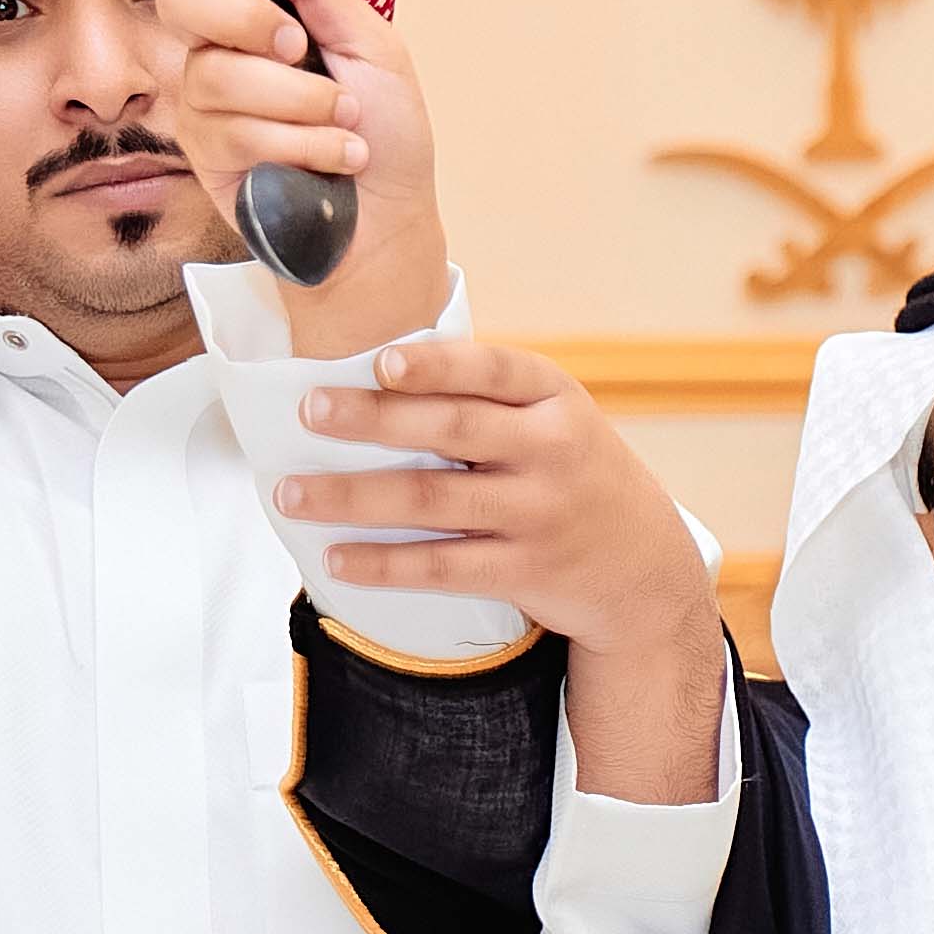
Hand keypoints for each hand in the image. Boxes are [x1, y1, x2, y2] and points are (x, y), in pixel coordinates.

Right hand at [143, 0, 447, 360]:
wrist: (388, 223)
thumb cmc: (387, 135)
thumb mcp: (371, 47)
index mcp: (263, 10)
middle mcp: (221, 46)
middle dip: (250, 19)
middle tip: (302, 49)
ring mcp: (206, 100)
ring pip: (220, 74)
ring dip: (302, 104)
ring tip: (344, 126)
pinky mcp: (205, 153)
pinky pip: (234, 128)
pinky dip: (301, 143)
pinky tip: (330, 159)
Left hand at [283, 337, 709, 640]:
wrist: (643, 567)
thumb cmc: (572, 474)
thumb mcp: (555, 420)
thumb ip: (487, 397)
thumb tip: (366, 374)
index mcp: (556, 398)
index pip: (492, 369)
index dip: (434, 365)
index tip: (377, 362)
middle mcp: (552, 451)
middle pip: (451, 429)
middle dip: (372, 419)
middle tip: (308, 412)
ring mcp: (540, 514)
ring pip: (432, 500)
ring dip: (353, 497)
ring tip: (290, 494)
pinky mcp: (527, 571)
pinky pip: (442, 567)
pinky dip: (385, 564)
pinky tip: (337, 558)